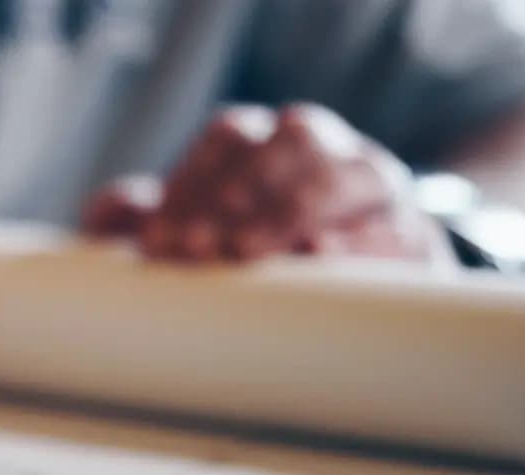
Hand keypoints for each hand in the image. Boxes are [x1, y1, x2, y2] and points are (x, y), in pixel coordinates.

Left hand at [82, 103, 453, 266]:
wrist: (353, 286)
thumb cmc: (250, 255)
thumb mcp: (191, 233)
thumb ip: (143, 220)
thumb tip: (113, 212)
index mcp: (268, 139)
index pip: (229, 138)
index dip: (192, 182)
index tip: (159, 241)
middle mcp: (326, 148)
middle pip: (290, 143)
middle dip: (239, 193)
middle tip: (195, 247)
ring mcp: (374, 185)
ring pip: (344, 176)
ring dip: (288, 211)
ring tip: (244, 251)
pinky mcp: (412, 234)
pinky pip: (392, 228)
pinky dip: (356, 241)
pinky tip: (317, 257)